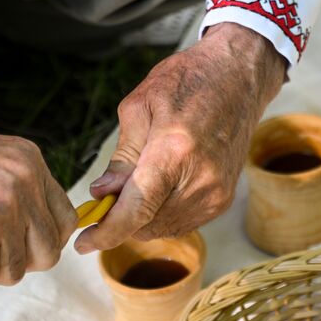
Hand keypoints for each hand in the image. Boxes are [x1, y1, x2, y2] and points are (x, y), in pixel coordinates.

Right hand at [0, 74, 78, 289]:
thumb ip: (10, 194)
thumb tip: (19, 245)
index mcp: (30, 162)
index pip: (65, 220)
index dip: (39, 242)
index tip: (11, 245)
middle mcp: (26, 182)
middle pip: (49, 251)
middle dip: (16, 263)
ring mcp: (6, 207)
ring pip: (15, 270)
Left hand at [74, 21, 285, 252]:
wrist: (238, 77)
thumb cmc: (188, 81)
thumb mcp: (140, 107)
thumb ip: (121, 158)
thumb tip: (102, 194)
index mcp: (175, 152)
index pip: (135, 211)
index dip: (105, 233)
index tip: (82, 243)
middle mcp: (200, 179)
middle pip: (146, 225)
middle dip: (119, 220)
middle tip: (106, 198)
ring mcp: (216, 193)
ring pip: (162, 229)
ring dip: (141, 219)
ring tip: (136, 186)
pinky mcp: (223, 199)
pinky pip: (182, 223)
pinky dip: (162, 215)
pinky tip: (158, 189)